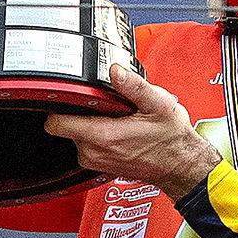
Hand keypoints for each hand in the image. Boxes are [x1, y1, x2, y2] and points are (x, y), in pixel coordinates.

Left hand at [43, 61, 216, 192]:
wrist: (180, 166)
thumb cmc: (171, 140)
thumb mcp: (158, 105)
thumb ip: (134, 86)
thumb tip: (115, 71)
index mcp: (103, 136)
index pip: (57, 124)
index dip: (60, 106)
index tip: (70, 95)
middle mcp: (94, 152)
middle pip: (66, 125)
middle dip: (81, 111)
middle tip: (106, 105)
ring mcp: (96, 161)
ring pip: (76, 134)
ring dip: (90, 123)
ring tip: (116, 117)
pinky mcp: (100, 164)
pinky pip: (87, 145)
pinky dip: (97, 135)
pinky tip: (118, 129)